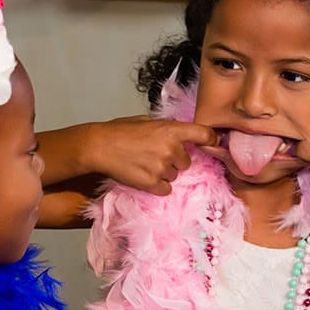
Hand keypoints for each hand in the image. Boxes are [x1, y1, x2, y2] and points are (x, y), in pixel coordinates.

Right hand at [89, 117, 218, 195]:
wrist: (98, 147)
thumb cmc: (118, 131)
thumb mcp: (146, 121)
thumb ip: (166, 127)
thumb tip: (179, 133)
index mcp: (172, 130)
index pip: (205, 134)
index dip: (210, 140)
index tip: (209, 144)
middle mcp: (171, 149)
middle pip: (187, 161)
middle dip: (174, 160)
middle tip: (154, 155)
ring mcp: (162, 168)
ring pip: (174, 175)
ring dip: (163, 172)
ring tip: (144, 164)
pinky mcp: (152, 184)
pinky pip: (165, 189)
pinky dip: (156, 185)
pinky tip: (143, 175)